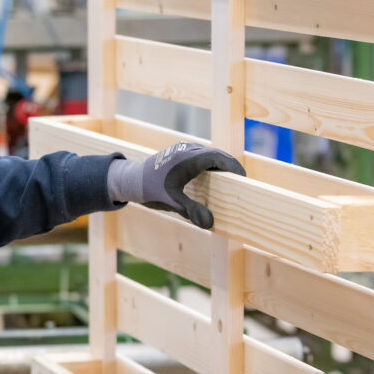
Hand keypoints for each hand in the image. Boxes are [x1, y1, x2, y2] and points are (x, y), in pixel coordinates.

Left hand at [107, 142, 244, 228]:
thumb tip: (210, 223)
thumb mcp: (172, 202)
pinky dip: (210, 164)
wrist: (130, 179)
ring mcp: (183, 149)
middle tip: (240, 183)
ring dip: (220, 164)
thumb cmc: (150, 190)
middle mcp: (188, 150)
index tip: (243, 179)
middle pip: (217, 154)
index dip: (234, 167)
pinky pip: (201, 155)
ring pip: (209, 153)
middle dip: (230, 167)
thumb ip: (192, 211)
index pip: (220, 158)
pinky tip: (212, 178)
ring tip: (229, 181)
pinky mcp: (180, 153)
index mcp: (189, 158)